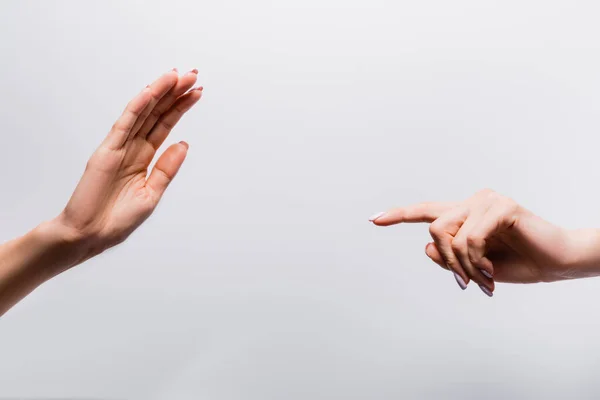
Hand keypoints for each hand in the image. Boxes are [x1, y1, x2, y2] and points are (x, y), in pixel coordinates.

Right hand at [55, 68, 202, 264]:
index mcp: (144, 158)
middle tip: (193, 75)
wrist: (91, 235)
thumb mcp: (152, 193)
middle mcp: (133, 148)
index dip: (180, 108)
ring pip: (142, 113)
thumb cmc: (118, 219)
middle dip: (174, 94)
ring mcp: (119, 147)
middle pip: (157, 114)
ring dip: (159, 93)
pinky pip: (124, 124)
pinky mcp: (106, 151)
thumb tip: (184, 144)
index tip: (197, 92)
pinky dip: (137, 107)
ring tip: (177, 76)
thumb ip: (166, 168)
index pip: (165, 125)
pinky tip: (150, 92)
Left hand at [370, 189, 578, 295]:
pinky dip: (476, 260)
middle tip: (467, 282)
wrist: (554, 264)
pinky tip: (491, 270)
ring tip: (484, 279)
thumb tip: (426, 247)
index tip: (372, 219)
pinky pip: (470, 238)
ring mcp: (486, 201)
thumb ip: (448, 257)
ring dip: (463, 265)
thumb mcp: (473, 268)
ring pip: (450, 235)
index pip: (425, 212)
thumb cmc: (516, 263)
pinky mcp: (501, 206)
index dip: (398, 215)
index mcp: (463, 215)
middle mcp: (471, 202)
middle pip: (434, 229)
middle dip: (448, 262)